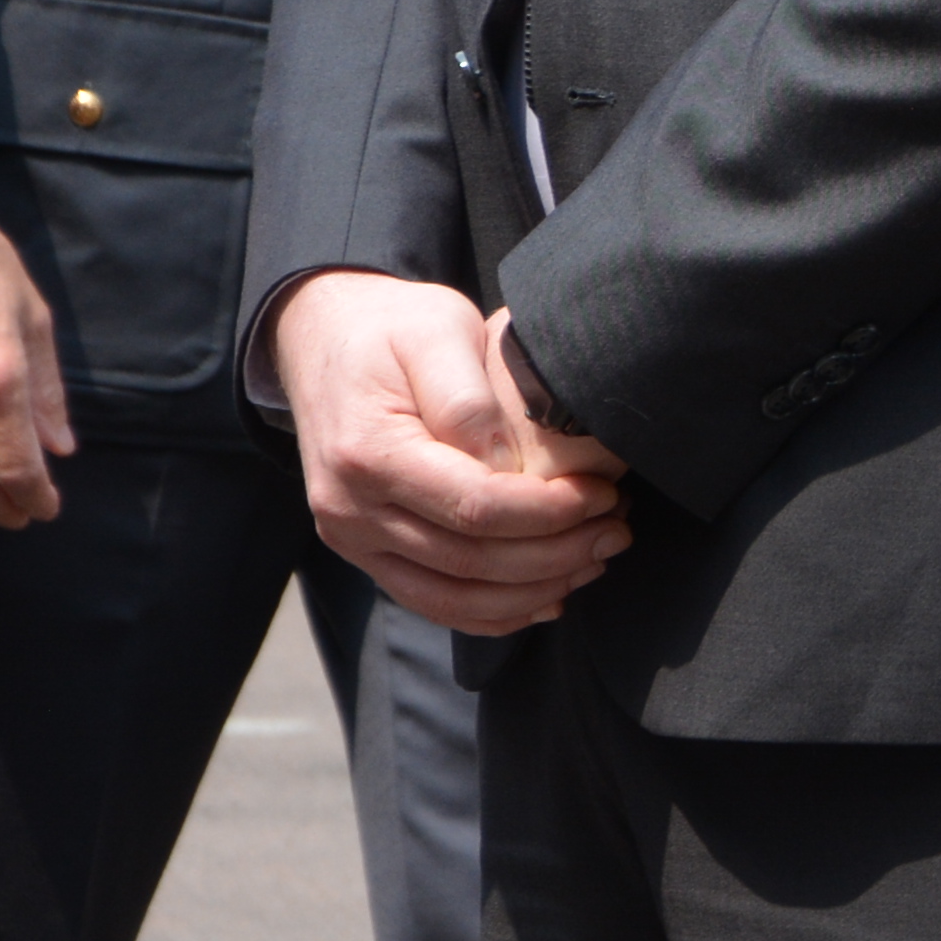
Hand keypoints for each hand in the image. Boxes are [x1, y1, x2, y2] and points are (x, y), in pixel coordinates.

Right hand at [273, 271, 632, 636]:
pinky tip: (548, 595)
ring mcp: (351, 538)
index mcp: (368, 454)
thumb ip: (469, 398)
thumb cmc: (392, 328)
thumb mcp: (436, 331)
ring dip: (534, 589)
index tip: (604, 493)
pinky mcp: (365, 552)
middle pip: (470, 561)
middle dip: (557, 555)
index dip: (549, 511)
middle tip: (617, 530)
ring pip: (453, 597)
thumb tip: (507, 462)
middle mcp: (349, 509)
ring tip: (595, 559)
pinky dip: (494, 612)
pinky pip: (432, 602)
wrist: (322, 338)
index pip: (475, 508)